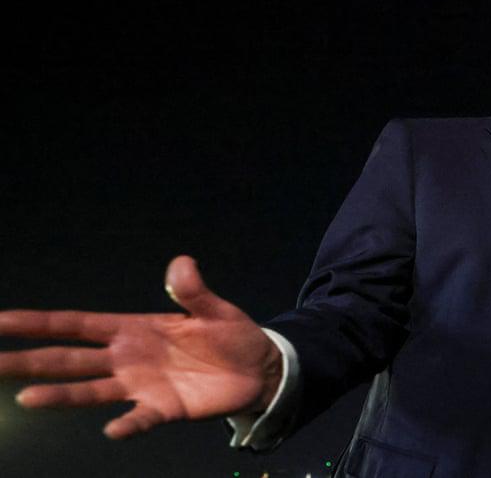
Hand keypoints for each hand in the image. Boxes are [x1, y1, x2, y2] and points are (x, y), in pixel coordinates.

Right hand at [0, 256, 281, 438]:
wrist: (261, 369)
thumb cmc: (230, 335)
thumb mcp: (215, 309)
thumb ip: (194, 291)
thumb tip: (181, 263)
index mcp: (131, 328)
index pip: (74, 325)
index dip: (38, 323)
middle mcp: (126, 358)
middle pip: (67, 360)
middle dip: (26, 360)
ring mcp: (141, 386)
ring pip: (90, 391)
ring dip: (61, 394)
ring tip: (27, 397)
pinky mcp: (164, 409)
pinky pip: (140, 419)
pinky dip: (128, 424)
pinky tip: (113, 429)